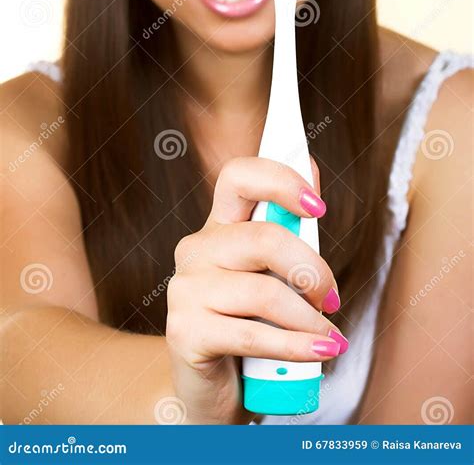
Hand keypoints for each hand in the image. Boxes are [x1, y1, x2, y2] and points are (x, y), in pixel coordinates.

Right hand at [165, 156, 344, 424]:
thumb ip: (288, 239)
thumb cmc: (249, 325)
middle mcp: (197, 249)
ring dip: (311, 320)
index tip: (318, 208)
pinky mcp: (185, 331)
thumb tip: (315, 196)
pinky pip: (253, 335)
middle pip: (264, 238)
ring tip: (330, 338)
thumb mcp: (271, 277)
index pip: (239, 176)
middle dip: (312, 270)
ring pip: (264, 292)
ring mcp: (186, 289)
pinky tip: (320, 354)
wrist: (211, 388)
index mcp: (219, 226)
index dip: (280, 180)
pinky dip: (296, 346)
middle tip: (332, 299)